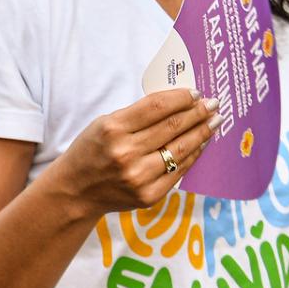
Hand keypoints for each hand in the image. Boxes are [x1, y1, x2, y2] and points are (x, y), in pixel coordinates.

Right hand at [51, 88, 217, 215]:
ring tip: (214, 122)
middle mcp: (125, 153)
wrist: (74, 191)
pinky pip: (179, 171)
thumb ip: (136, 116)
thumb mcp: (103, 125)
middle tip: (213, 104)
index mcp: (112, 129)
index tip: (195, 93)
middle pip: (173, 126)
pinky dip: (193, 156)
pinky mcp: (148, 195)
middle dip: (198, 112)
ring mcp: (138, 176)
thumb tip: (177, 104)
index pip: (157, 107)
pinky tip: (201, 144)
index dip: (181, 98)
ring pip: (181, 149)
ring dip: (202, 133)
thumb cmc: (90, 152)